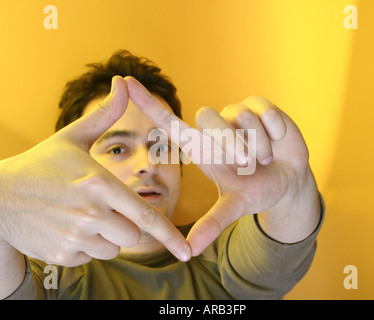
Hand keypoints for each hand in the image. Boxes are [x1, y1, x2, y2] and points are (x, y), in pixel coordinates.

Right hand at [0, 76, 190, 265]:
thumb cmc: (42, 165)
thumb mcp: (73, 138)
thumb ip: (106, 115)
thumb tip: (124, 83)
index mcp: (99, 183)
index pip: (145, 215)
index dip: (170, 235)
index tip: (186, 251)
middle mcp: (90, 213)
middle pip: (133, 235)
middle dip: (127, 225)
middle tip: (105, 209)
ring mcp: (74, 236)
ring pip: (113, 248)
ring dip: (106, 237)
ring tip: (83, 216)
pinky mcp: (61, 254)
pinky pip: (91, 257)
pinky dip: (86, 246)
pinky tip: (68, 227)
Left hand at [126, 77, 319, 255]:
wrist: (288, 181)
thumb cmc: (255, 190)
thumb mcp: (234, 207)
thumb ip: (212, 223)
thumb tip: (189, 251)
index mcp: (201, 148)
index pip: (169, 122)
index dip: (148, 104)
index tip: (124, 82)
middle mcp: (215, 127)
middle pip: (208, 119)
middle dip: (232, 146)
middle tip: (247, 165)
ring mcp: (237, 114)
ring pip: (240, 117)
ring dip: (257, 144)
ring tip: (263, 158)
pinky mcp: (260, 106)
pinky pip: (263, 111)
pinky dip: (274, 131)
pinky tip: (277, 140)